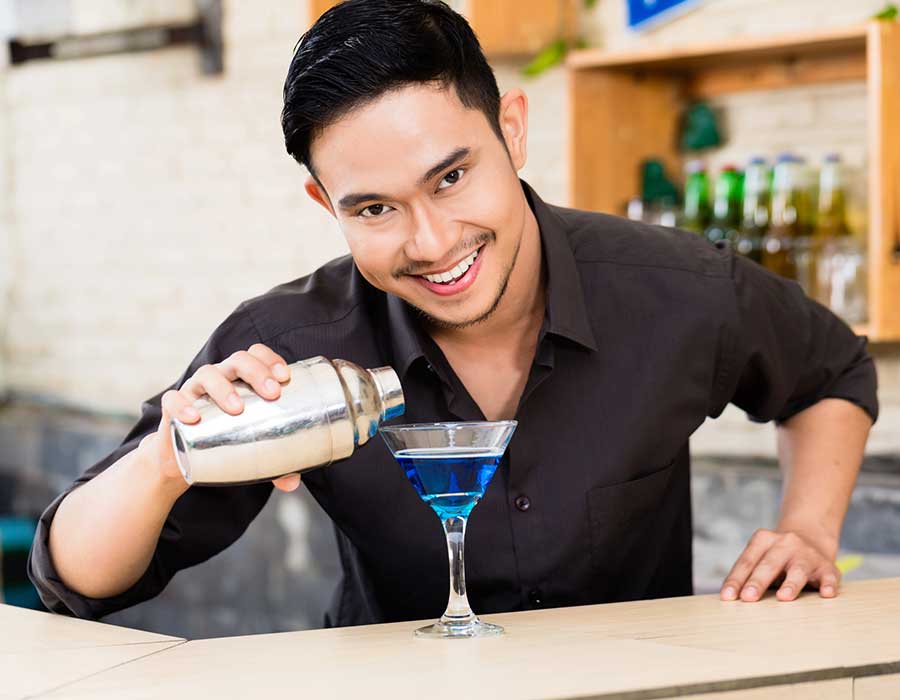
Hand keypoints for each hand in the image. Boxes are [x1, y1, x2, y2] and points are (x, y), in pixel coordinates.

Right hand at [149, 343, 301, 492]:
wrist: (182, 460)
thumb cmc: (225, 443)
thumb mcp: (253, 453)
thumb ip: (275, 466)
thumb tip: (292, 483)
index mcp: (242, 380)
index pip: (256, 355)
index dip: (270, 359)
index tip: (285, 377)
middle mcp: (220, 378)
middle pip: (238, 360)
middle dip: (256, 372)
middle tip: (272, 393)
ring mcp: (195, 391)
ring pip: (207, 374)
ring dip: (224, 388)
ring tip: (237, 408)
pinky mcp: (171, 409)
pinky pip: (173, 399)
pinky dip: (182, 405)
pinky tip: (194, 418)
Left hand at [720, 528, 840, 602]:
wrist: (810, 537)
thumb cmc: (777, 556)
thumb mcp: (761, 556)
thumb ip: (748, 573)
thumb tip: (730, 598)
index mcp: (763, 540)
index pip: (747, 561)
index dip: (736, 579)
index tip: (727, 596)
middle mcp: (785, 543)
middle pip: (769, 564)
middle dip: (757, 582)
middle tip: (747, 598)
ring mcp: (807, 554)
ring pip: (798, 569)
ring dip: (790, 584)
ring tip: (784, 597)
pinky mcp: (827, 567)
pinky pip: (829, 576)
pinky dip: (828, 585)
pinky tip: (826, 594)